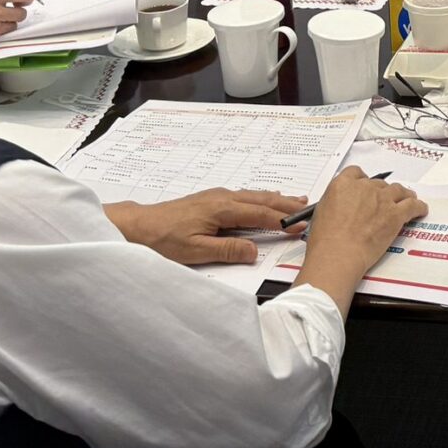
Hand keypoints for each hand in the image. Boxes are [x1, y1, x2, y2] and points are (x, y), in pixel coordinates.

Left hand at [106, 188, 306, 265]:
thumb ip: (228, 250)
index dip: (283, 220)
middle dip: (286, 204)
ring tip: (295, 199)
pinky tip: (265, 198)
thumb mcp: (196, 251)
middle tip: (308, 207)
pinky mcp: (211, 200)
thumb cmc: (163, 238)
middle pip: (262, 200)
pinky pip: (244, 196)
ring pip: (254, 196)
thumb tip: (254, 251)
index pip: (261, 215)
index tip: (301, 225)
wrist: (138, 226)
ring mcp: (217, 197)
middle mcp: (223, 198)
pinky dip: (261, 198)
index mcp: (222, 209)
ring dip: (276, 199)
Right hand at [292, 167, 428, 314]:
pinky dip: (418, 207)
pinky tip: (420, 209)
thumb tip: (342, 204)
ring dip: (403, 194)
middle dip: (382, 192)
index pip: (356, 173)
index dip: (363, 180)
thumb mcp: (321, 211)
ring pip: (398, 190)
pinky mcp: (396, 214)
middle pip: (378, 183)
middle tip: (384, 201)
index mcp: (343, 184)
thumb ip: (335, 200)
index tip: (365, 187)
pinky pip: (412, 205)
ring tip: (407, 198)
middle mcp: (364, 187)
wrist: (338, 254)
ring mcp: (382, 199)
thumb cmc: (326, 239)